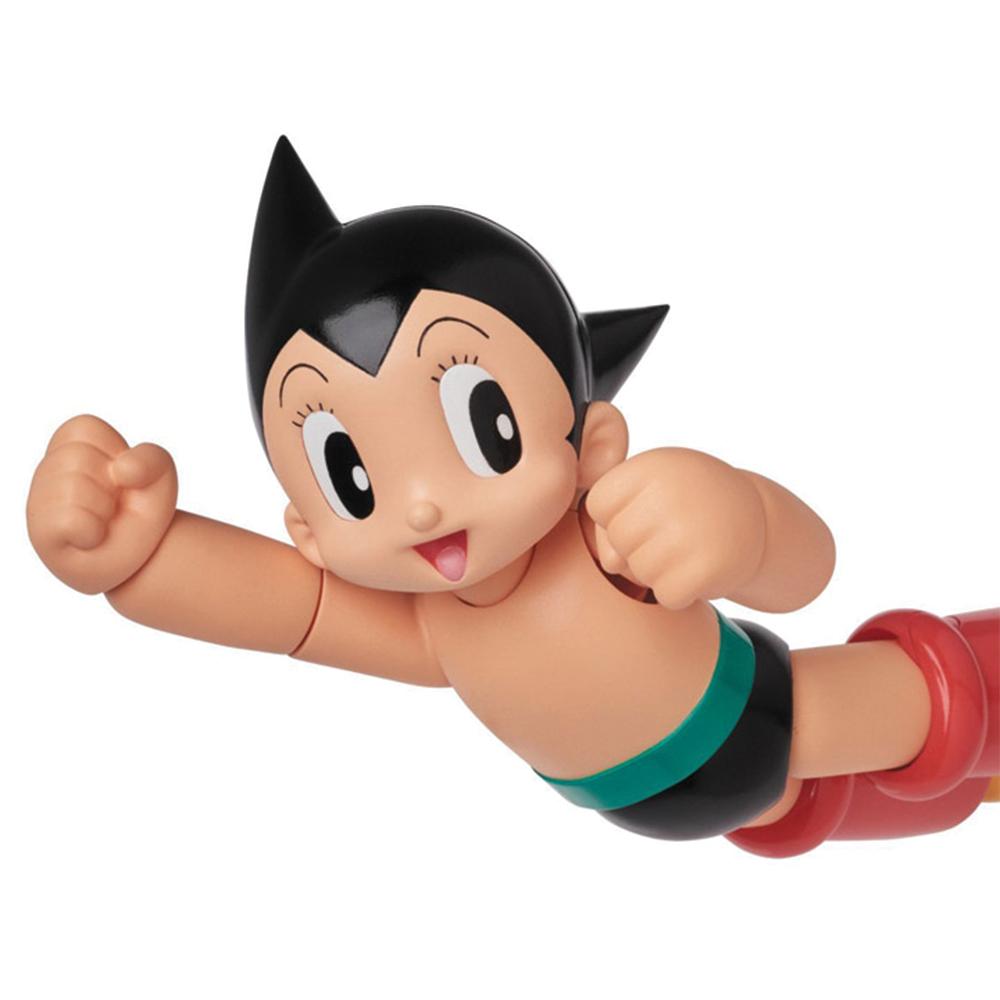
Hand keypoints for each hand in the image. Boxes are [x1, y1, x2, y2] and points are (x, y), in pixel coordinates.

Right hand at [27, 415, 177, 594]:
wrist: (142, 559)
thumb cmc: (141, 510)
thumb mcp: (161, 476)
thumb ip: (152, 458)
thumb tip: (122, 469)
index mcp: (69, 447)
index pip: (85, 428)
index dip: (114, 453)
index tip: (119, 477)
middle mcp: (48, 471)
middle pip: (76, 457)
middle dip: (110, 484)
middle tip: (113, 505)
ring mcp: (40, 502)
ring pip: (73, 488)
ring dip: (104, 510)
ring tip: (104, 521)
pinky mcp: (42, 533)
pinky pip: (69, 521)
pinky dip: (92, 533)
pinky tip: (93, 538)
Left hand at [585, 448, 766, 609]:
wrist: (756, 519)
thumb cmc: (690, 503)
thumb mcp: (650, 487)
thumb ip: (613, 514)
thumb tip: (610, 560)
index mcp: (651, 466)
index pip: (598, 504)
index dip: (615, 517)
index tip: (645, 512)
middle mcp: (669, 493)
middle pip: (616, 541)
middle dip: (636, 547)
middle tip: (670, 536)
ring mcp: (689, 531)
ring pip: (638, 572)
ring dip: (658, 571)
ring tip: (685, 551)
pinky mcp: (708, 567)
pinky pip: (666, 596)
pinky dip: (679, 592)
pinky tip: (697, 570)